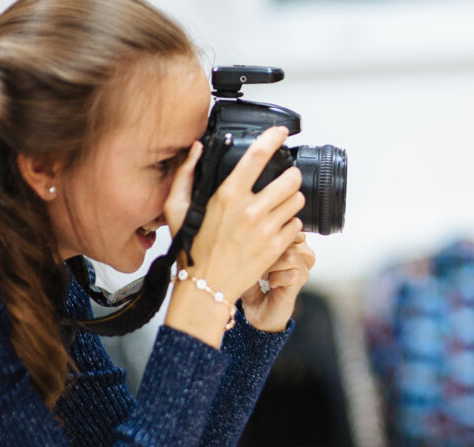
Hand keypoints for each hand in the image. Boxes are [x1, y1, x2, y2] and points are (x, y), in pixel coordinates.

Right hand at [162, 127, 305, 344]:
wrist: (206, 287)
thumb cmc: (191, 248)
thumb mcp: (176, 208)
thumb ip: (186, 174)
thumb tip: (198, 148)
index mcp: (227, 196)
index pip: (258, 156)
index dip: (273, 138)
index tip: (281, 132)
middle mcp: (251, 210)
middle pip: (290, 178)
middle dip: (289, 176)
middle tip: (283, 179)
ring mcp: (267, 230)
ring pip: (297, 200)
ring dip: (292, 199)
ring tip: (280, 204)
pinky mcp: (277, 247)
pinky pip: (297, 225)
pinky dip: (291, 223)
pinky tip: (277, 226)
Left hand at [241, 232, 314, 331]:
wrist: (257, 310)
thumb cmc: (253, 282)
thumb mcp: (252, 257)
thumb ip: (260, 241)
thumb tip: (260, 227)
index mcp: (292, 243)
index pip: (291, 226)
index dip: (276, 236)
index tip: (260, 248)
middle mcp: (301, 254)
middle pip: (291, 239)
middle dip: (270, 251)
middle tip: (260, 264)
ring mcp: (303, 269)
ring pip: (292, 255)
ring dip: (273, 265)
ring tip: (265, 275)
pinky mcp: (300, 283)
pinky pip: (292, 273)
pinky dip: (276, 279)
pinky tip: (270, 284)